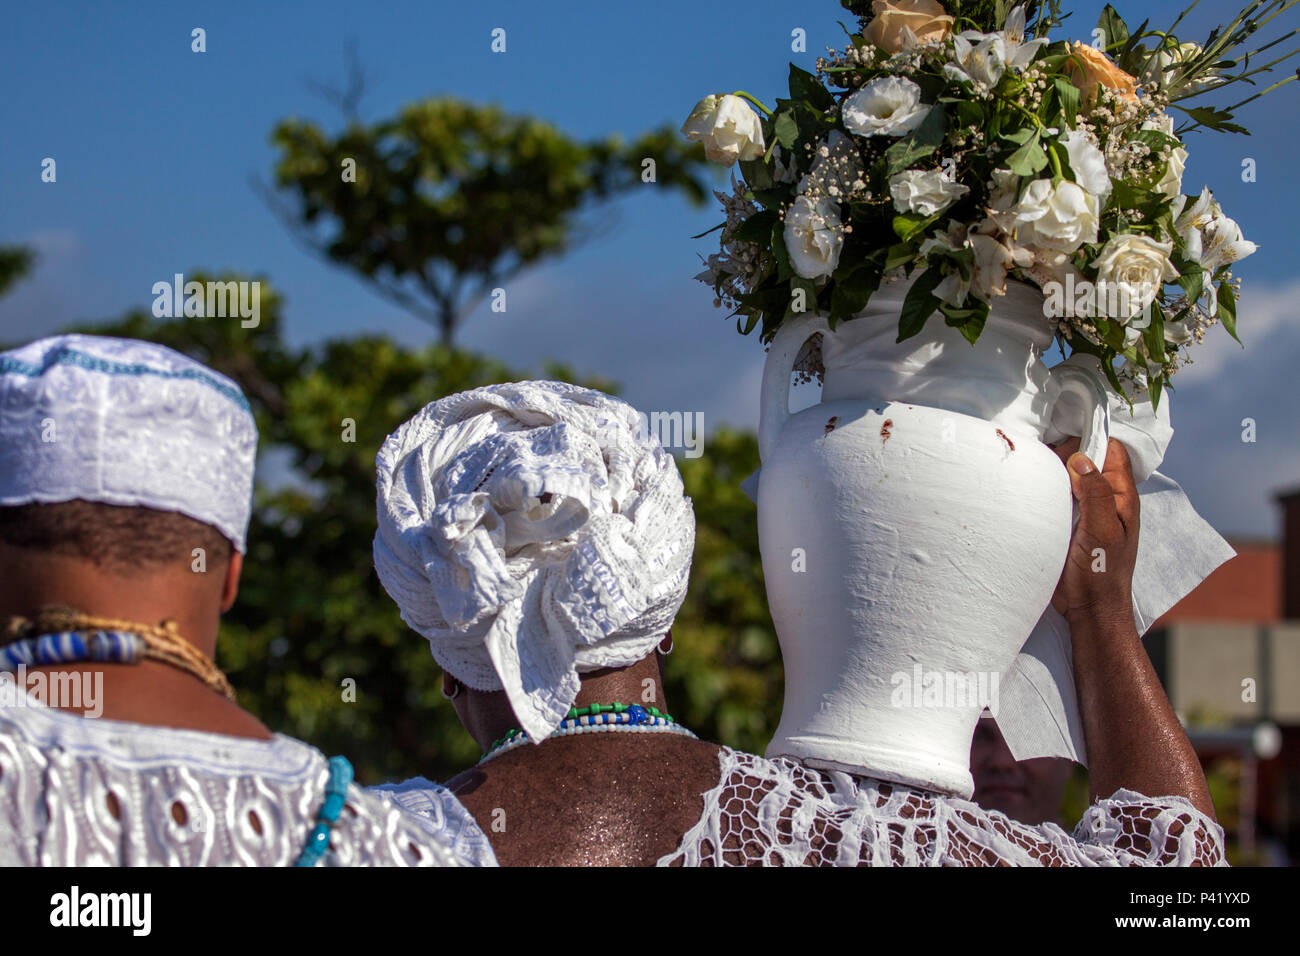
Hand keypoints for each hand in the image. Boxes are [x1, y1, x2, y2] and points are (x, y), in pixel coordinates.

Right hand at [1048, 436, 1138, 625]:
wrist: (1088, 609)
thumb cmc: (1101, 573)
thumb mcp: (1102, 530)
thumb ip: (1095, 492)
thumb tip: (1080, 457)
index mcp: (1122, 497)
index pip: (1112, 452)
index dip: (1092, 440)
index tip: (1065, 441)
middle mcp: (1106, 499)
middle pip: (1088, 460)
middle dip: (1067, 453)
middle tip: (1044, 457)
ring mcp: (1086, 511)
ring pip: (1071, 478)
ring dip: (1054, 471)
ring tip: (1033, 465)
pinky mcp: (1067, 523)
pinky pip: (1058, 497)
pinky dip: (1046, 489)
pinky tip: (1031, 487)